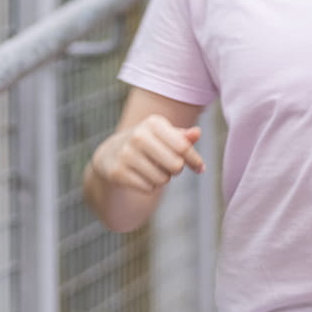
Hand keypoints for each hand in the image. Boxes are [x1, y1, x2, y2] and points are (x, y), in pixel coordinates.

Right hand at [88, 114, 205, 194]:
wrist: (111, 153)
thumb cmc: (148, 142)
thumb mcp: (165, 134)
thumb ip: (183, 136)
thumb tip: (197, 133)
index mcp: (153, 123)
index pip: (183, 147)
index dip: (195, 160)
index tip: (200, 168)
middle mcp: (138, 136)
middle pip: (176, 165)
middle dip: (177, 169)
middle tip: (170, 165)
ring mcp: (126, 154)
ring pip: (163, 179)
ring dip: (164, 178)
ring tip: (154, 169)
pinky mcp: (118, 172)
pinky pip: (149, 188)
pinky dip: (150, 185)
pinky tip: (142, 176)